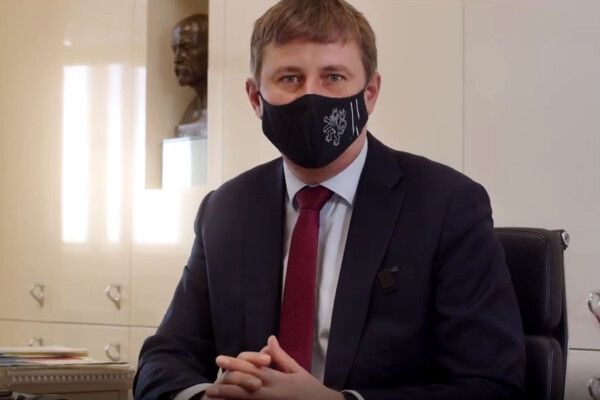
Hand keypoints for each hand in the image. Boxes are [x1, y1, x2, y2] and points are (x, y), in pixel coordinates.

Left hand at [206, 336, 343, 399]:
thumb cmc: (310, 389)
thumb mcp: (297, 370)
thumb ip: (280, 357)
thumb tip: (269, 339)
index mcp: (279, 380)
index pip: (253, 370)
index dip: (235, 365)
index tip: (220, 360)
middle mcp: (272, 394)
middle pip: (245, 388)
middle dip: (227, 385)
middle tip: (209, 387)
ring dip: (229, 399)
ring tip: (213, 397)